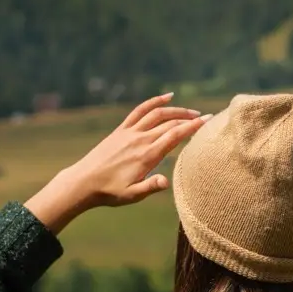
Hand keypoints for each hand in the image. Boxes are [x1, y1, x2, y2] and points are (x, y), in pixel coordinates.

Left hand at [25, 93, 211, 234]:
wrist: (84, 182)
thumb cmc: (110, 192)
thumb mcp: (132, 194)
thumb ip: (150, 187)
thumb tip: (166, 182)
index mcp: (147, 155)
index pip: (175, 136)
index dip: (193, 127)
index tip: (208, 121)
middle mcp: (140, 140)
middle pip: (170, 123)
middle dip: (189, 119)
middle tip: (206, 118)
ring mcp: (130, 132)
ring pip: (157, 114)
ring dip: (176, 110)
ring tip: (191, 112)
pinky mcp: (122, 130)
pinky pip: (140, 110)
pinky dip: (154, 101)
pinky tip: (167, 97)